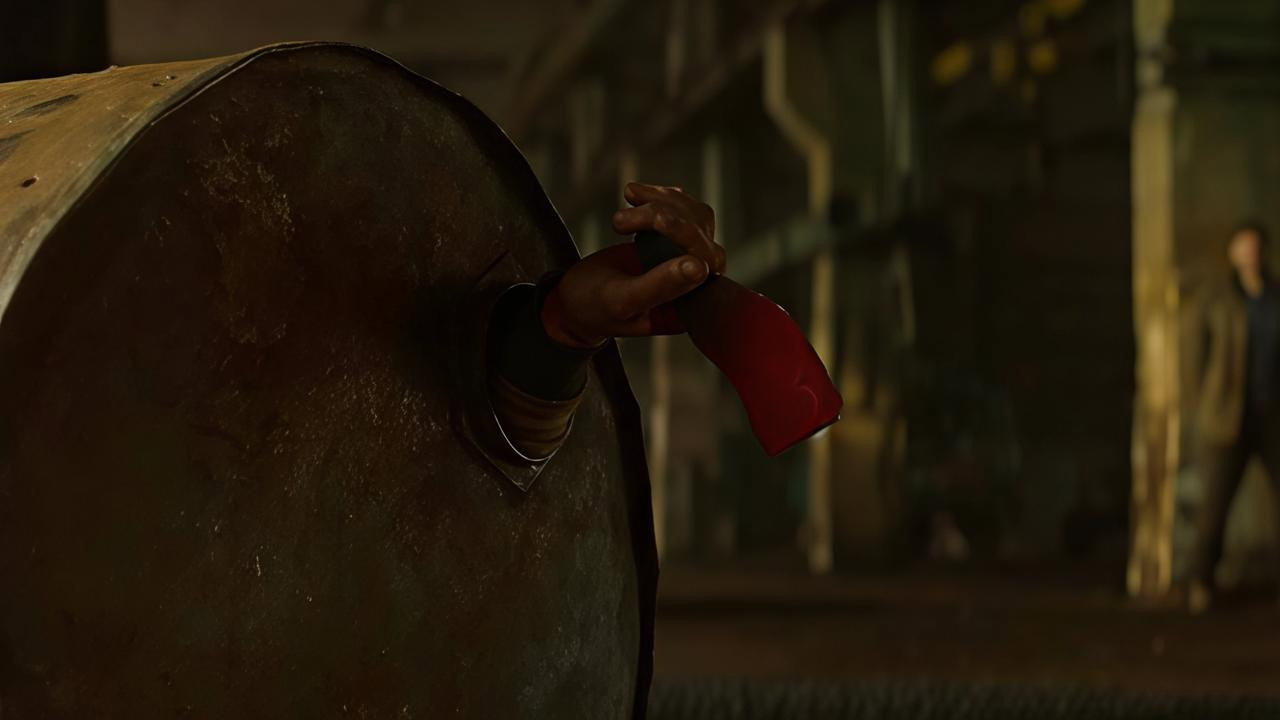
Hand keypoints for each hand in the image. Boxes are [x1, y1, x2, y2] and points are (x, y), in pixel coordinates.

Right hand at [542, 183, 725, 348]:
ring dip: (660, 202)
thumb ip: (658, 286)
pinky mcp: (678, 242)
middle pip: (701, 233)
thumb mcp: (620, 299)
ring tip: (625, 204)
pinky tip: (634, 195)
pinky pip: (683, 209)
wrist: (575, 299)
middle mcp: (698, 285)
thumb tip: (700, 267)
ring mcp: (689, 261)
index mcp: (690, 306)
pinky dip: (659, 196)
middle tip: (619, 221)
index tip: (656, 220)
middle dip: (662, 215)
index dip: (687, 236)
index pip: (707, 263)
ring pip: (694, 215)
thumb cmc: (594, 308)